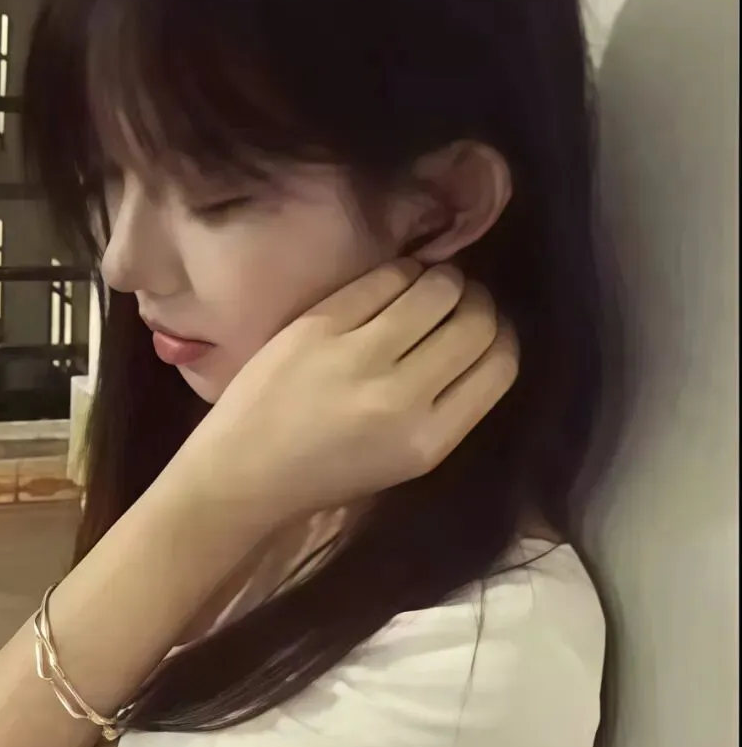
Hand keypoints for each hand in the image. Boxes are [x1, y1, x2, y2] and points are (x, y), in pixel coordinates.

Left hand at [189, 262, 517, 527]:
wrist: (244, 474)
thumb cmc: (328, 473)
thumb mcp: (405, 459)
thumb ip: (448, 407)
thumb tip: (482, 338)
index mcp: (428, 441)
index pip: (499, 366)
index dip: (502, 338)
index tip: (487, 332)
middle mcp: (401, 397)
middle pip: (475, 322)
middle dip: (478, 305)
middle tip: (462, 304)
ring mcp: (358, 355)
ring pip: (438, 289)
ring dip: (445, 281)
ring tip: (431, 290)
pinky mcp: (320, 324)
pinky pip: (387, 276)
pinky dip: (403, 272)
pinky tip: (398, 283)